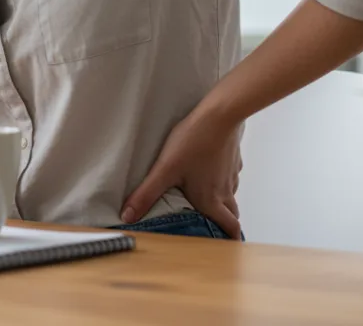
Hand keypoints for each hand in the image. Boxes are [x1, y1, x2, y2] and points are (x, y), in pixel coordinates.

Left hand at [121, 109, 243, 239]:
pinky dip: (223, 179)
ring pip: (231, 194)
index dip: (229, 239)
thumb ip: (146, 194)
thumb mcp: (165, 169)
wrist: (219, 115)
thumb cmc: (193, 142)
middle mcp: (225, 190)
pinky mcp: (233, 157)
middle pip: (232, 214)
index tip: (226, 246)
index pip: (229, 227)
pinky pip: (231, 174)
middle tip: (215, 226)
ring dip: (223, 201)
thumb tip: (129, 216)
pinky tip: (212, 170)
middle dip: (225, 222)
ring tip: (209, 199)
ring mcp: (231, 173)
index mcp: (211, 200)